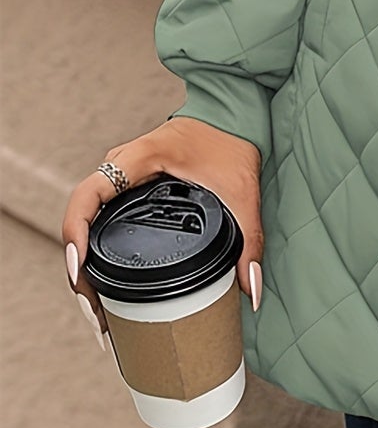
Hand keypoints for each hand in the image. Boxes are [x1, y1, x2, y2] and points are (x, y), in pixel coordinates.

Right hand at [61, 120, 263, 348]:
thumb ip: (250, 242)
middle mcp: (120, 165)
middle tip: (94, 313)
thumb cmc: (232, 141)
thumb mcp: (242, 193)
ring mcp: (120, 174)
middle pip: (81, 220)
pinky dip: (95, 250)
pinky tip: (104, 284)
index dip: (75, 234)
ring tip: (96, 310)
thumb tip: (251, 290)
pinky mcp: (127, 185)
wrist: (233, 114)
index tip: (79, 271)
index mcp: (139, 158)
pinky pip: (100, 217)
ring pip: (86, 222)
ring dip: (84, 265)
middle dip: (81, 271)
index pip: (88, 195)